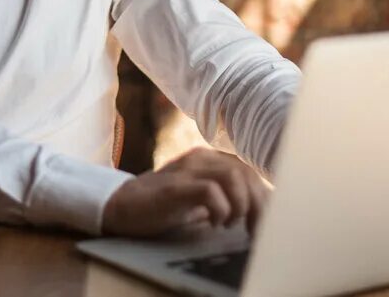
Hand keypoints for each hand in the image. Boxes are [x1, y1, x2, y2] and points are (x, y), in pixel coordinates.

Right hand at [101, 147, 269, 237]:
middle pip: (245, 171)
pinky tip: (215, 222)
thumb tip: (258, 216)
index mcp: (209, 160)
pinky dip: (221, 209)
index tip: (267, 222)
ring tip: (233, 224)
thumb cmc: (161, 207)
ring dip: (242, 204)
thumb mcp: (197, 200)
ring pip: (233, 175)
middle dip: (258, 204)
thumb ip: (223, 198)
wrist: (120, 206)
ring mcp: (187, 169)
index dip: (263, 196)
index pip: (248, 170)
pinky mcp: (175, 186)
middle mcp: (201, 158)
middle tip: (255, 230)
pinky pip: (210, 190)